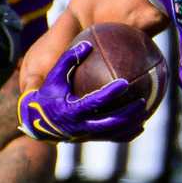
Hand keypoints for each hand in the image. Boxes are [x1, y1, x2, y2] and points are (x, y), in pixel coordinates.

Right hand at [17, 41, 148, 142]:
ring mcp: (86, 135)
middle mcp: (80, 126)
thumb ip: (68, 60)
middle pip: (109, 122)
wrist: (37, 122)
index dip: (110, 93)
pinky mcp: (89, 139)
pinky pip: (112, 139)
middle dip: (127, 114)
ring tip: (145, 114)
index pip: (95, 102)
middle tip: (142, 101)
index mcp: (71, 110)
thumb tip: (87, 44)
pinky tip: (140, 126)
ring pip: (113, 134)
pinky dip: (127, 134)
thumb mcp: (53, 77)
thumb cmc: (47, 95)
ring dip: (130, 125)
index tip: (125, 83)